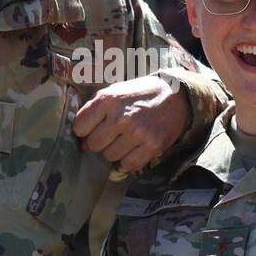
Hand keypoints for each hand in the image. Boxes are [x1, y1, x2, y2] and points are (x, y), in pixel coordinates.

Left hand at [73, 74, 187, 174]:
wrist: (175, 96)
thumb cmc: (140, 94)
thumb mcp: (115, 91)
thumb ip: (95, 109)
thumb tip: (80, 137)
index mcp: (108, 100)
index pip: (79, 127)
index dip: (83, 130)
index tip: (92, 128)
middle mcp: (121, 117)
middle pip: (94, 145)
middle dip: (99, 142)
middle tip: (110, 135)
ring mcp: (137, 133)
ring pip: (110, 156)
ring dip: (114, 151)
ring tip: (125, 139)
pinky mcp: (152, 146)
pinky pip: (128, 164)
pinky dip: (128, 160)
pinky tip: (134, 148)